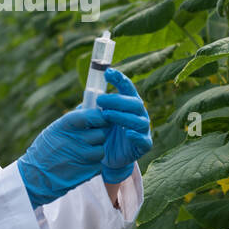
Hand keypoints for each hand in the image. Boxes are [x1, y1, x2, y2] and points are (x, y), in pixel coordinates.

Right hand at [16, 107, 107, 208]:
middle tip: (87, 139)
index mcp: (65, 126)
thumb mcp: (54, 130)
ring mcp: (82, 157)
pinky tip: (80, 164)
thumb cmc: (44, 150)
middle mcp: (75, 140)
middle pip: (100, 134)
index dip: (99, 117)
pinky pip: (98, 164)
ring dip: (95, 151)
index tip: (99, 119)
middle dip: (96, 136)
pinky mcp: (87, 172)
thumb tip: (90, 108)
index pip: (93, 116)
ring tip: (81, 153)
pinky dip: (92, 164)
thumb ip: (73, 120)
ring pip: (101, 150)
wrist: (35, 177)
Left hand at [96, 68, 152, 183]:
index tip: (107, 72)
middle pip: (134, 103)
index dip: (119, 79)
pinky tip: (127, 133)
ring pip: (138, 120)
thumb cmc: (103, 133)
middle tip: (100, 101)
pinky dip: (136, 136)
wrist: (107, 157)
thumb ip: (91, 108)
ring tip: (106, 115)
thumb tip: (85, 100)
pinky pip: (143, 140)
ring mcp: (142, 130)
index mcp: (128, 104)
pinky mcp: (144, 145)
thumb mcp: (95, 119)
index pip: (127, 88)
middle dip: (117, 100)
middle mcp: (138, 114)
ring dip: (122, 116)